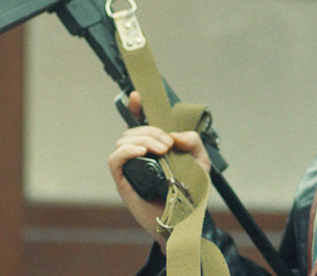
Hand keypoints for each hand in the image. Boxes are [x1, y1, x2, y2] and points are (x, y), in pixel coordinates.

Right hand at [108, 91, 211, 248]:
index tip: (137, 96)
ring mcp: (131, 168)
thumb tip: (175, 135)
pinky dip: (126, 151)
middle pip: (134, 130)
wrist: (187, 220)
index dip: (136, 108)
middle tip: (168, 145)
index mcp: (155, 148)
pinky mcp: (123, 182)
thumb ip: (194, 143)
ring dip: (143, 140)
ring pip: (124, 141)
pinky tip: (141, 152)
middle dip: (152, 131)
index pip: (141, 123)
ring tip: (161, 151)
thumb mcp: (201, 162)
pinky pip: (115, 160)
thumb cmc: (192, 192)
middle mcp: (140, 155)